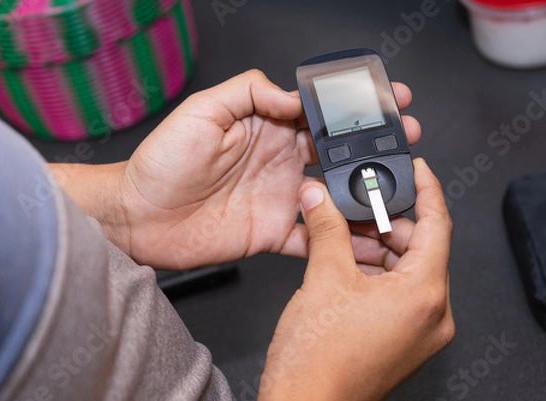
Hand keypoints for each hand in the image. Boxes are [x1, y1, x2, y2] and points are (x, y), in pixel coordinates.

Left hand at [118, 70, 421, 268]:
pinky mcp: (273, 233)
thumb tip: (294, 97)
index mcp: (267, 128)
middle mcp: (279, 161)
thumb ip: (251, 94)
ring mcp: (280, 199)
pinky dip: (341, 242)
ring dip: (366, 194)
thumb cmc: (161, 162)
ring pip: (334, 196)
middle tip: (406, 140)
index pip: (320, 114)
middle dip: (374, 146)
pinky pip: (315, 238)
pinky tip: (367, 242)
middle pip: (337, 153)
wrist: (138, 217)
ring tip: (399, 192)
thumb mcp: (202, 110)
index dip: (354, 107)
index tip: (388, 98)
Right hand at [259, 159, 453, 400]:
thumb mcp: (323, 278)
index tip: (418, 169)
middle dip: (386, 221)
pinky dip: (374, 272)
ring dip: (375, 247)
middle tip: (357, 202)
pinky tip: (343, 261)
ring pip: (405, 270)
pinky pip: (397, 292)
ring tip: (342, 232)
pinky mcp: (402, 339)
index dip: (427, 189)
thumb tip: (319, 198)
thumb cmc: (318, 359)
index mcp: (425, 294)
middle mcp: (432, 314)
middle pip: (419, 247)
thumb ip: (325, 228)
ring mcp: (419, 330)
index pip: (437, 224)